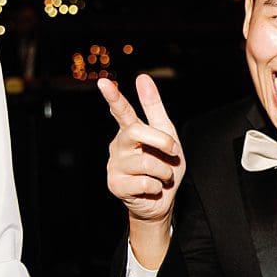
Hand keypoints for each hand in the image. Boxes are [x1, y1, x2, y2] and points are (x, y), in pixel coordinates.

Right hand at [99, 75, 184, 224]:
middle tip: (173, 151)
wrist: (163, 198)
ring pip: (146, 162)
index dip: (113, 97)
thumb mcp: (167, 133)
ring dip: (164, 171)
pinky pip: (145, 182)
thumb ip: (154, 108)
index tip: (103, 83)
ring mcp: (114, 166)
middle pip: (136, 132)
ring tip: (161, 176)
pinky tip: (151, 188)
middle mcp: (118, 146)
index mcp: (130, 131)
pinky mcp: (115, 185)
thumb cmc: (164, 164)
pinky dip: (157, 186)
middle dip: (161, 141)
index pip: (121, 111)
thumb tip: (142, 78)